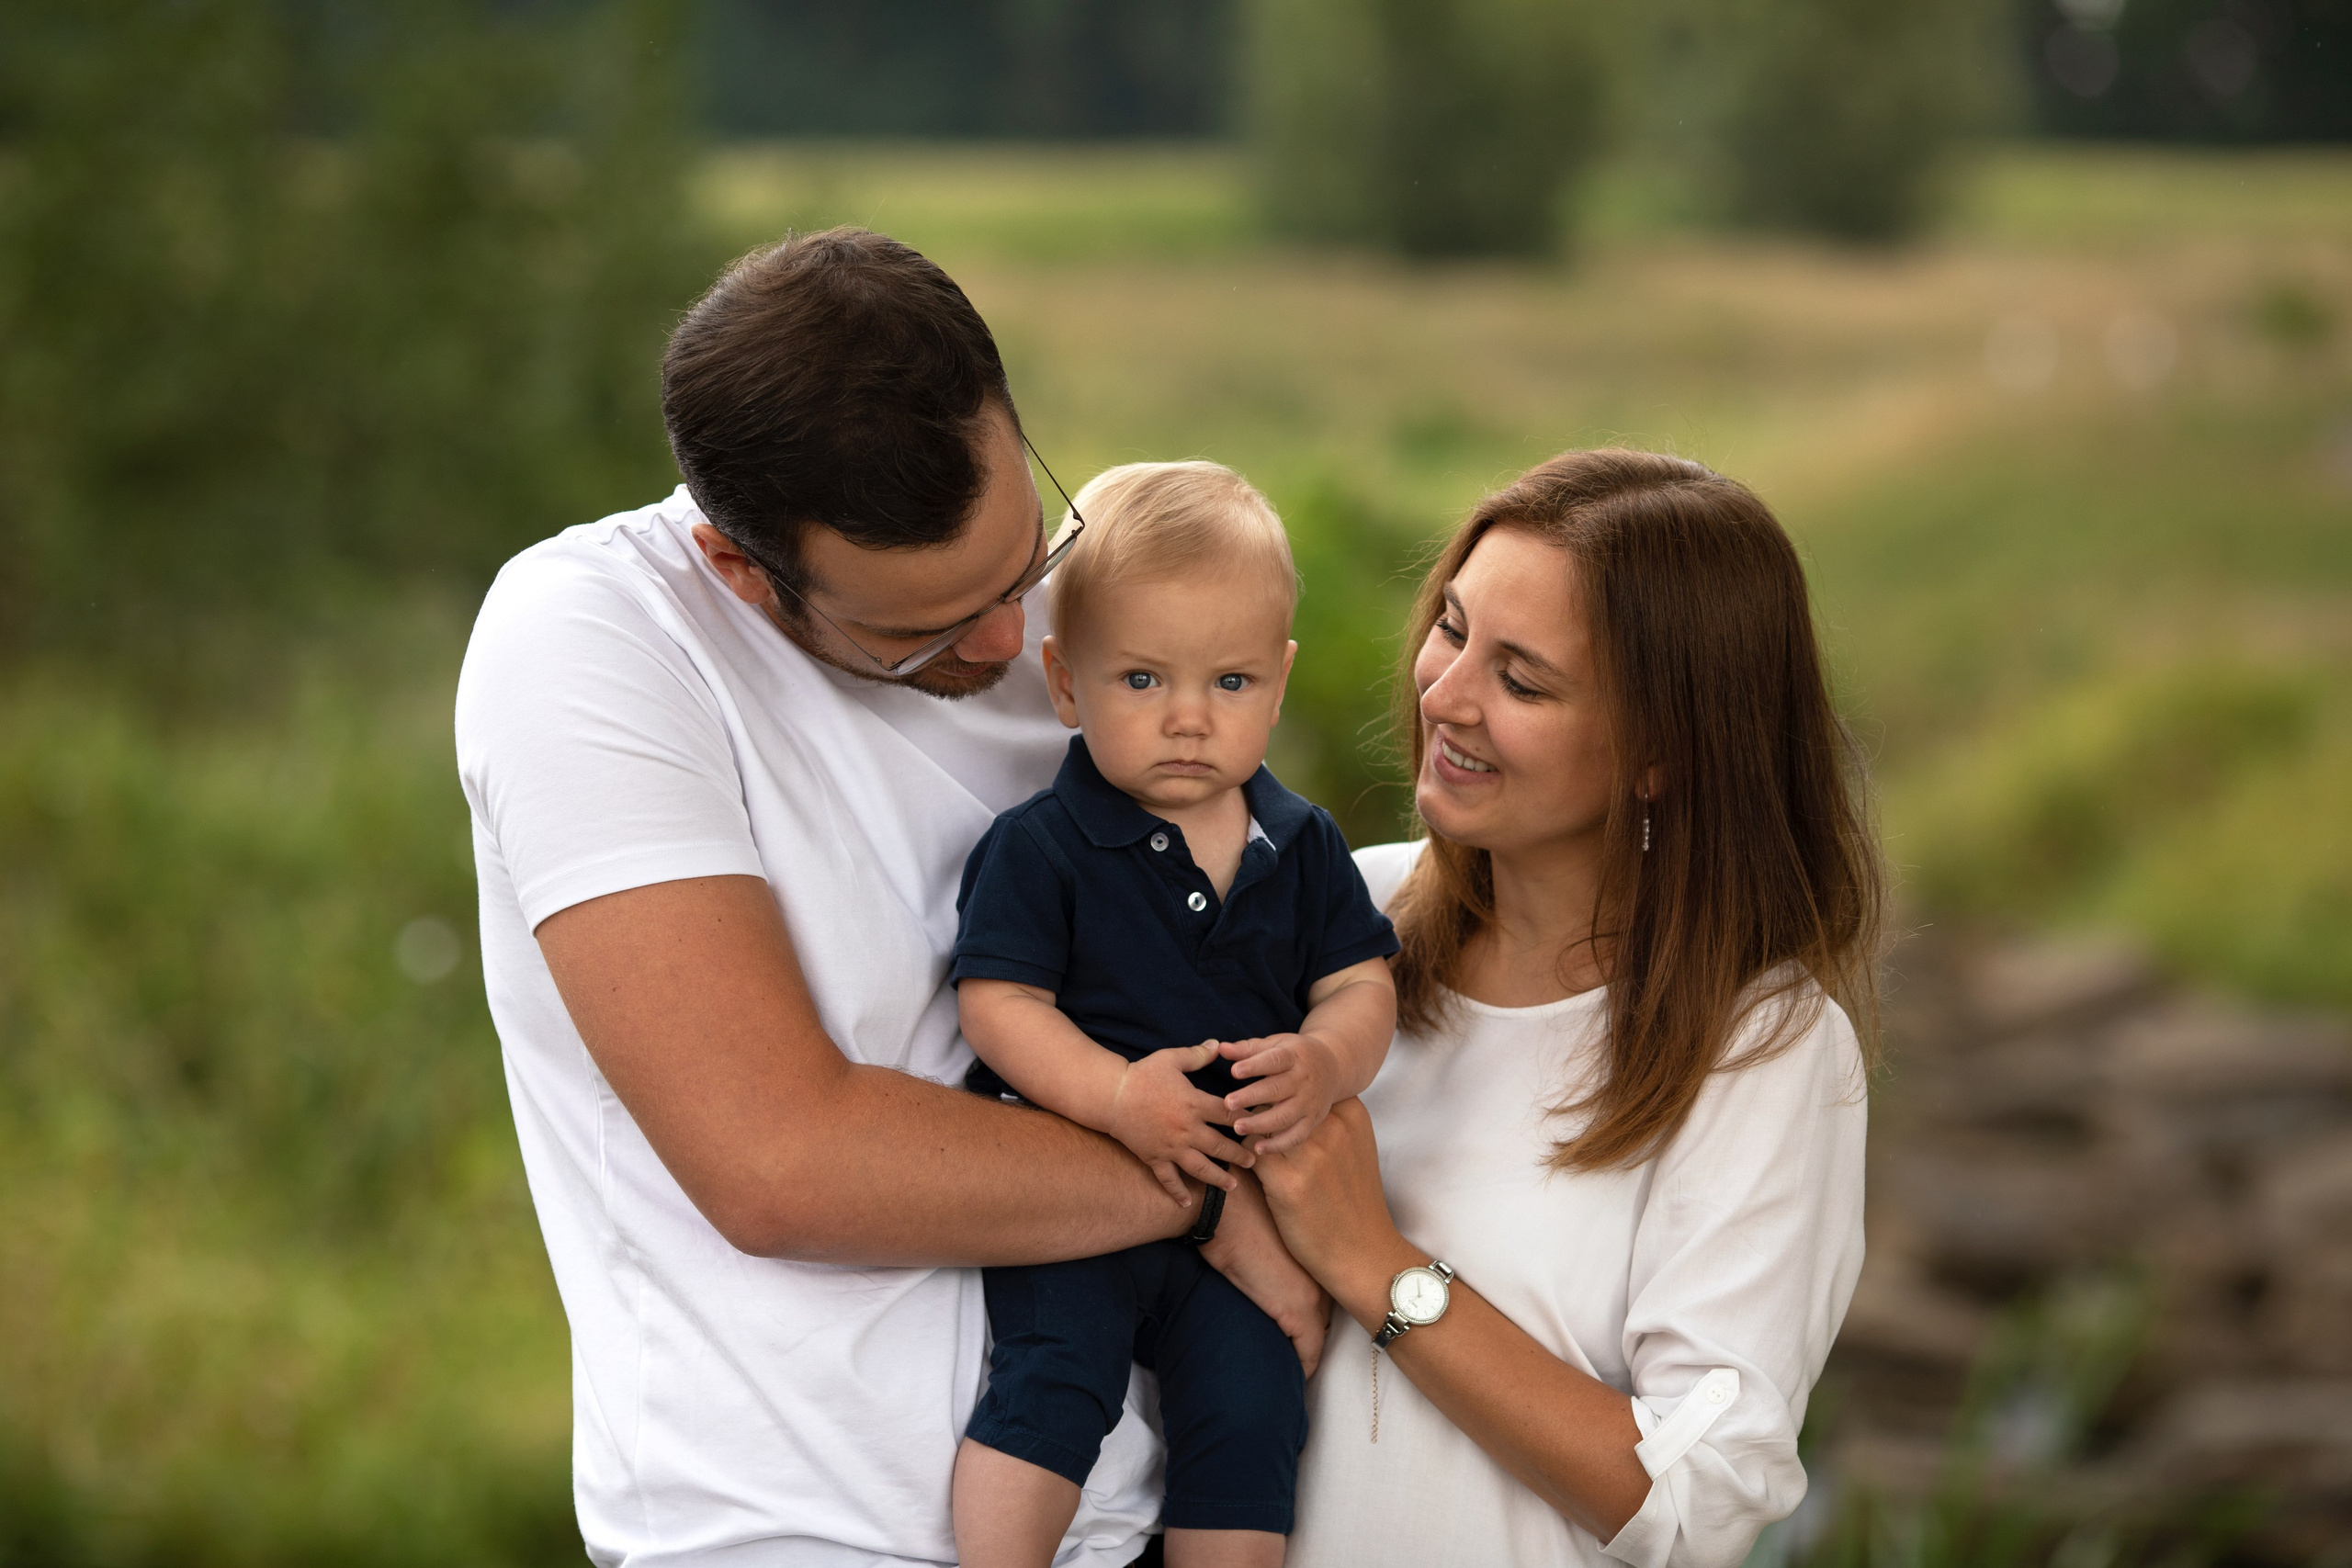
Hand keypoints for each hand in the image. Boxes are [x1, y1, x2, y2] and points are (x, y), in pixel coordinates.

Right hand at [1105, 1042, 1253, 1203]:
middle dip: (1239, 1155)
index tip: (1259, 1125)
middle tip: (1253, 1162)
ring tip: (1233, 1186)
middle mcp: (1187, 1129)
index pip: (1228, 1115)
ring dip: (1218, 1178)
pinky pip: (1168, 1179)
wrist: (1111, 1095)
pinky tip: (1187, 1204)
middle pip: (1220, 1146)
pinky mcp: (1155, 1158)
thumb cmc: (1142, 1074)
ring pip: (1200, 1168)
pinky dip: (1177, 1192)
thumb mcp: (1171, 1059)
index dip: (1246, 1119)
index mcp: (1194, 1104)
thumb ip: (1196, 1055)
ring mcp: (1171, 1147)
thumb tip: (1217, 1045)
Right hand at [1201, 1172, 1332, 1375]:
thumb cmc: (1235, 1210)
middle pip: (1328, 1310)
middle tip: (1299, 1345)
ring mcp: (1315, 1293)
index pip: (1329, 1285)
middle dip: (1316, 1327)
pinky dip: (1304, 1366)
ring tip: (1296, 1364)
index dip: (1317, 1303)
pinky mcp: (1298, 1313)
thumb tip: (1264, 1260)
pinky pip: (1310, 1352)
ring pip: (1321, 1333)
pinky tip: (1297, 1377)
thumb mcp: (1266, 1227)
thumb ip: (1278, 1246)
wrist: (1225, 1207)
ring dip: (1310, 1348)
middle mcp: (1327, 1271)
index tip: (1302, 1319)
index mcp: (1321, 1249)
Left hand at [1220, 1031, 1345, 1154]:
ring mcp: (1309, 1102)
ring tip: (1237, 1127)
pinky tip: (1258, 1148)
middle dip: (1252, 1097)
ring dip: (1261, 1124)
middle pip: (1278, 1089)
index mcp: (1294, 1056)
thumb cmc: (1295, 1054)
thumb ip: (1248, 1048)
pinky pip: (1296, 1136)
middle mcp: (1304, 1080)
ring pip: (1285, 1116)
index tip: (1234, 1071)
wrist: (1333, 1067)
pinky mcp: (1312, 1120)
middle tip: (1229, 1103)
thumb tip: (1220, 1048)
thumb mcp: (1275, 1044)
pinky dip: (1278, 1145)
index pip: (1275, 1060)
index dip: (1255, 1066)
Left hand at [1250, 1098, 1413, 1318]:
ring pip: (1261, 1124)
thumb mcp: (1356, 1148)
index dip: (1282, 1096)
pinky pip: (1251, 1154)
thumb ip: (1332, 1122)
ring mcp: (1309, 1154)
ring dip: (1249, 1133)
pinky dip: (1245, 1159)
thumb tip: (1298, 1101)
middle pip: (1279, 1102)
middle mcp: (1331, 1129)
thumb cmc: (1355, 1199)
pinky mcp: (1286, 1181)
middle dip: (1261, 1111)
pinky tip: (1248, 1169)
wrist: (1361, 1249)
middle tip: (1247, 1121)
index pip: (1301, 1088)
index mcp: (1350, 1115)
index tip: (1272, 1106)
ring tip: (1243, 1143)